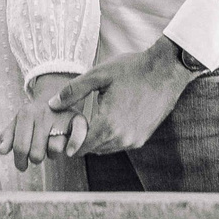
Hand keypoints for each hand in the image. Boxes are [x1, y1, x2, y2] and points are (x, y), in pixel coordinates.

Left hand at [0, 73, 86, 171]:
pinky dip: (74, 144)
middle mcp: (43, 113)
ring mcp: (60, 116)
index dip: (20, 162)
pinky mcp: (78, 119)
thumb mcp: (18, 122)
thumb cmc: (35, 116)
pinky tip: (70, 152)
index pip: (20, 147)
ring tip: (51, 146)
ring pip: (55, 150)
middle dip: (35, 159)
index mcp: (26, 113)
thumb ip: (9, 136)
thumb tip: (2, 151)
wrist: (56, 96)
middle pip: (36, 154)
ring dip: (52, 155)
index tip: (22, 166)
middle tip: (37, 155)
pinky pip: (78, 136)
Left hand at [50, 38, 195, 155]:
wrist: (167, 70)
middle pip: (91, 149)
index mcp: (108, 125)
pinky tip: (109, 118)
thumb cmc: (132, 69)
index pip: (79, 147)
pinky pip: (119, 144)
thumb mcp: (98, 75)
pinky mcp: (143, 138)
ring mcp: (134, 140)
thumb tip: (52, 105)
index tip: (67, 125)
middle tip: (76, 120)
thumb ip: (73, 91)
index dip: (69, 138)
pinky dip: (111, 136)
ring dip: (96, 138)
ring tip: (92, 118)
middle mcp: (122, 138)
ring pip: (105, 148)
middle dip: (81, 139)